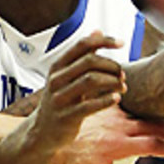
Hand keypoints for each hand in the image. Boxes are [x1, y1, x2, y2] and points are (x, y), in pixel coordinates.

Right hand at [27, 31, 125, 156]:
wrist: (42, 132)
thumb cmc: (60, 101)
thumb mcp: (66, 76)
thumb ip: (82, 55)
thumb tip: (98, 30)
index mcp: (57, 67)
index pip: (82, 45)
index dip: (104, 41)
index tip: (122, 43)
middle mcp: (56, 80)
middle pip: (89, 62)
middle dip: (111, 66)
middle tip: (122, 74)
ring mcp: (60, 98)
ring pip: (91, 81)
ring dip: (112, 82)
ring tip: (122, 86)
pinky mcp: (66, 117)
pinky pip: (89, 105)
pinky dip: (106, 101)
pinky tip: (116, 99)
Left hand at [50, 105, 163, 163]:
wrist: (53, 138)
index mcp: (117, 145)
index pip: (153, 144)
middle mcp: (118, 126)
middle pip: (155, 128)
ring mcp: (114, 114)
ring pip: (146, 117)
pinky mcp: (109, 105)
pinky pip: (133, 109)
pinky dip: (147, 115)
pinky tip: (156, 121)